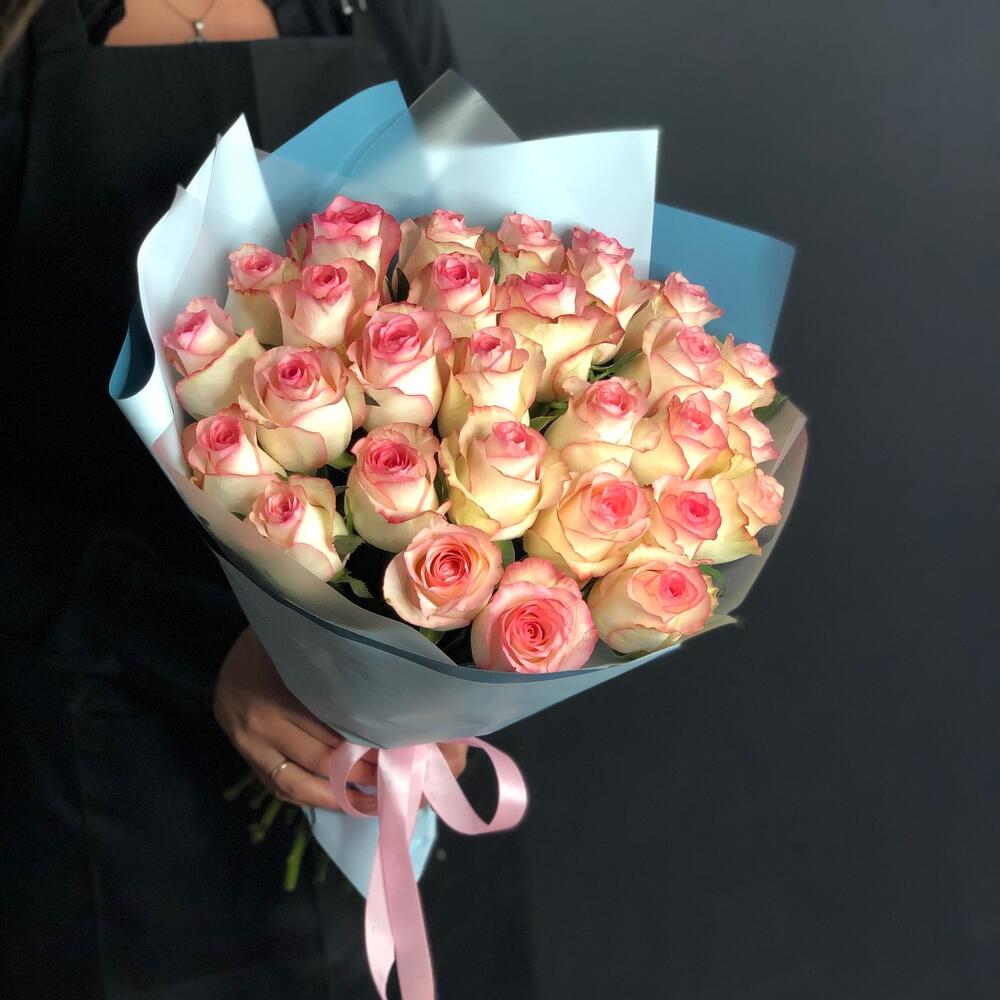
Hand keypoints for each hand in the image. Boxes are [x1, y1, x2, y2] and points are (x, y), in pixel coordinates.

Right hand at [214, 625, 373, 811]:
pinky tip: (336, 800)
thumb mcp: (302, 651)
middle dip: (358, 774)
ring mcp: (249, 746)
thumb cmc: (272, 644)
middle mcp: (262, 725)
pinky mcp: (245, 758)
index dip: (364, 747)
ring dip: (335, 798)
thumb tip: (378, 708)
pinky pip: (278, 788)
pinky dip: (308, 797)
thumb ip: (333, 678)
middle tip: (390, 779)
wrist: (221, 653)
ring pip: (297, 784)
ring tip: (368, 803)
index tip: (394, 753)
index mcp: (280, 693)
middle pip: (319, 760)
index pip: (331, 731)